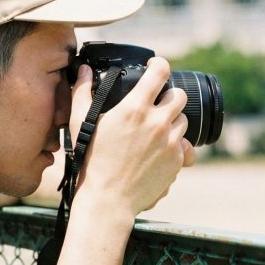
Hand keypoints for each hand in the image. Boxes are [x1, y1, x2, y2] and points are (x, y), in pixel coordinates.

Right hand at [69, 59, 194, 216]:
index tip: (155, 67)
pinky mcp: (177, 161)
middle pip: (179, 95)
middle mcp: (157, 122)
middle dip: (169, 95)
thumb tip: (85, 71)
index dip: (159, 65)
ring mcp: (170, 142)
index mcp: (135, 108)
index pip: (160, 72)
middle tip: (157, 103)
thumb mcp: (79, 123)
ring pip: (183, 121)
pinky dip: (174, 146)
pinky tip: (159, 152)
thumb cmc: (91, 161)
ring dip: (172, 122)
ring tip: (155, 131)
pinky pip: (184, 147)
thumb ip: (82, 92)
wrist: (108, 199)